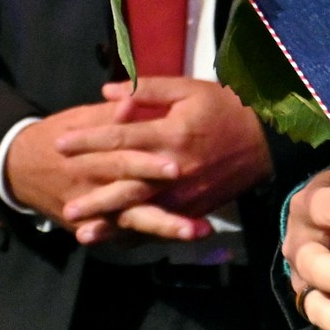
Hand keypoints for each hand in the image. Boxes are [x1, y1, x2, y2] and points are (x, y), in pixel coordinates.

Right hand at [3, 99, 180, 233]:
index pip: (120, 161)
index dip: (147, 165)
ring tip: (194, 233)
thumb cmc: (56, 136)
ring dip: (162, 231)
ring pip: (129, 225)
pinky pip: (118, 237)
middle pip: (129, 201)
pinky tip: (174, 243)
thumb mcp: (76, 119)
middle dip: (163, 213)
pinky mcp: (85, 228)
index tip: (176, 168)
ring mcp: (87, 214)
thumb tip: (130, 101)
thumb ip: (106, 114)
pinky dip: (144, 240)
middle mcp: (89, 189)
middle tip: (196, 220)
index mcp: (88, 157)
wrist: (17, 167)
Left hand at [52, 78, 272, 244]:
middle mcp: (175, 169)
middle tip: (66, 207)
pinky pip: (164, 222)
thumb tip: (108, 93)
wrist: (268, 138)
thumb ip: (147, 90)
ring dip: (113, 224)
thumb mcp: (188, 88)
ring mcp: (187, 192)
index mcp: (170, 135)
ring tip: (84, 234)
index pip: (120, 138)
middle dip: (95, 198)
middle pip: (127, 185)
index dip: (89, 141)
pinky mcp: (197, 206)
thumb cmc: (226, 106)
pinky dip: (140, 233)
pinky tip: (120, 241)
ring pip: (143, 211)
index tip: (61, 144)